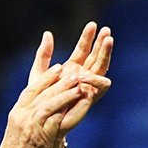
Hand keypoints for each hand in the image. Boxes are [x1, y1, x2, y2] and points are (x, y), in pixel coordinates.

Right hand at [0, 62, 86, 147]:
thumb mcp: (18, 127)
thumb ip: (28, 114)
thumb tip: (41, 104)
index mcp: (17, 111)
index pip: (32, 89)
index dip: (46, 77)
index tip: (59, 68)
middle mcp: (23, 115)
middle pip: (43, 93)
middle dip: (60, 81)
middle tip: (75, 72)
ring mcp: (32, 126)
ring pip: (51, 103)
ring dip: (67, 93)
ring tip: (80, 85)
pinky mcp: (43, 137)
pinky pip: (59, 120)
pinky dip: (71, 110)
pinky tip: (80, 104)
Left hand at [30, 22, 112, 140]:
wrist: (42, 122)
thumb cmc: (40, 99)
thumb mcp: (38, 73)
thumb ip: (43, 54)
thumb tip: (48, 33)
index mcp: (72, 68)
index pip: (83, 49)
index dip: (88, 37)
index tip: (93, 25)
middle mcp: (83, 76)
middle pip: (96, 57)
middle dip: (102, 44)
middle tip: (107, 31)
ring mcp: (88, 87)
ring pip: (102, 69)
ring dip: (106, 56)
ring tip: (108, 42)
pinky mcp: (89, 98)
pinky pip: (101, 88)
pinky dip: (99, 79)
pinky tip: (97, 71)